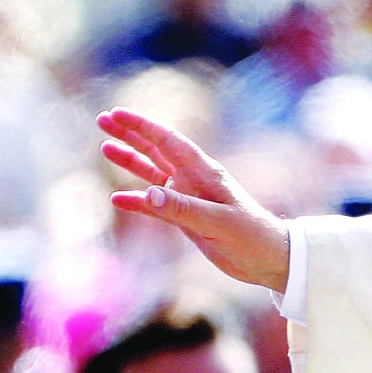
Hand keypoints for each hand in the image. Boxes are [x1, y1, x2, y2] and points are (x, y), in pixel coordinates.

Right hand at [97, 106, 290, 292]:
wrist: (268, 259)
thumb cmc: (251, 236)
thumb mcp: (218, 223)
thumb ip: (183, 209)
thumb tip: (147, 194)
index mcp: (204, 172)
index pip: (168, 142)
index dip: (142, 127)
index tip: (117, 114)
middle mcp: (194, 179)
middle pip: (157, 150)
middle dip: (131, 134)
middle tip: (103, 119)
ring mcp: (189, 197)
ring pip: (153, 173)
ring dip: (131, 160)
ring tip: (105, 146)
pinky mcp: (186, 218)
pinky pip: (155, 205)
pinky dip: (137, 201)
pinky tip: (118, 199)